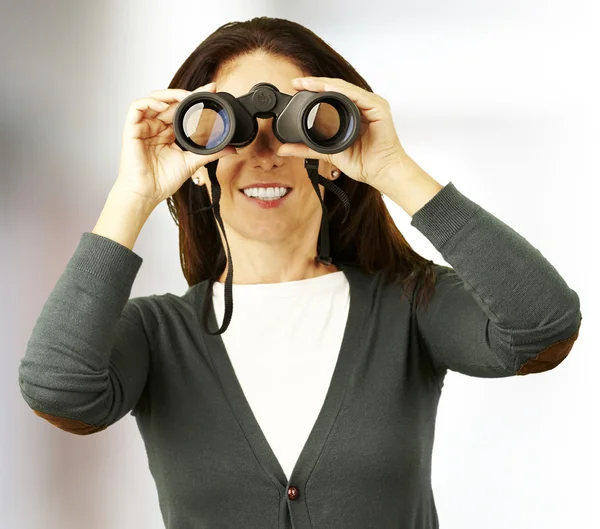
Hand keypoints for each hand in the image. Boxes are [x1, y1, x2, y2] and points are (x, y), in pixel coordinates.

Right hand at [113, 82, 237, 206]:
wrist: (147, 193)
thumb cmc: (162, 181)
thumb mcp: (192, 163)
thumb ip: (211, 153)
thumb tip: (232, 149)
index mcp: (169, 133)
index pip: (183, 110)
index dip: (196, 98)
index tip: (212, 90)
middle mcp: (157, 127)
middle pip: (171, 102)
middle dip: (188, 94)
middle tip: (206, 91)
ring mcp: (144, 126)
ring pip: (155, 99)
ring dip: (171, 94)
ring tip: (186, 97)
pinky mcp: (132, 128)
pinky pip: (137, 107)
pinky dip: (150, 102)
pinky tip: (163, 106)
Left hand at [277, 76, 406, 186]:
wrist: (380, 172)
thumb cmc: (363, 163)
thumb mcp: (328, 153)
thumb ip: (306, 149)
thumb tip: (283, 149)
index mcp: (353, 111)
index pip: (331, 95)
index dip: (313, 89)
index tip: (295, 87)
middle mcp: (363, 104)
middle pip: (337, 88)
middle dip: (316, 83)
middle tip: (297, 82)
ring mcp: (372, 104)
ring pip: (346, 88)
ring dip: (326, 84)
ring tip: (309, 83)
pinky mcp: (379, 109)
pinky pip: (359, 96)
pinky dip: (343, 92)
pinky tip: (329, 89)